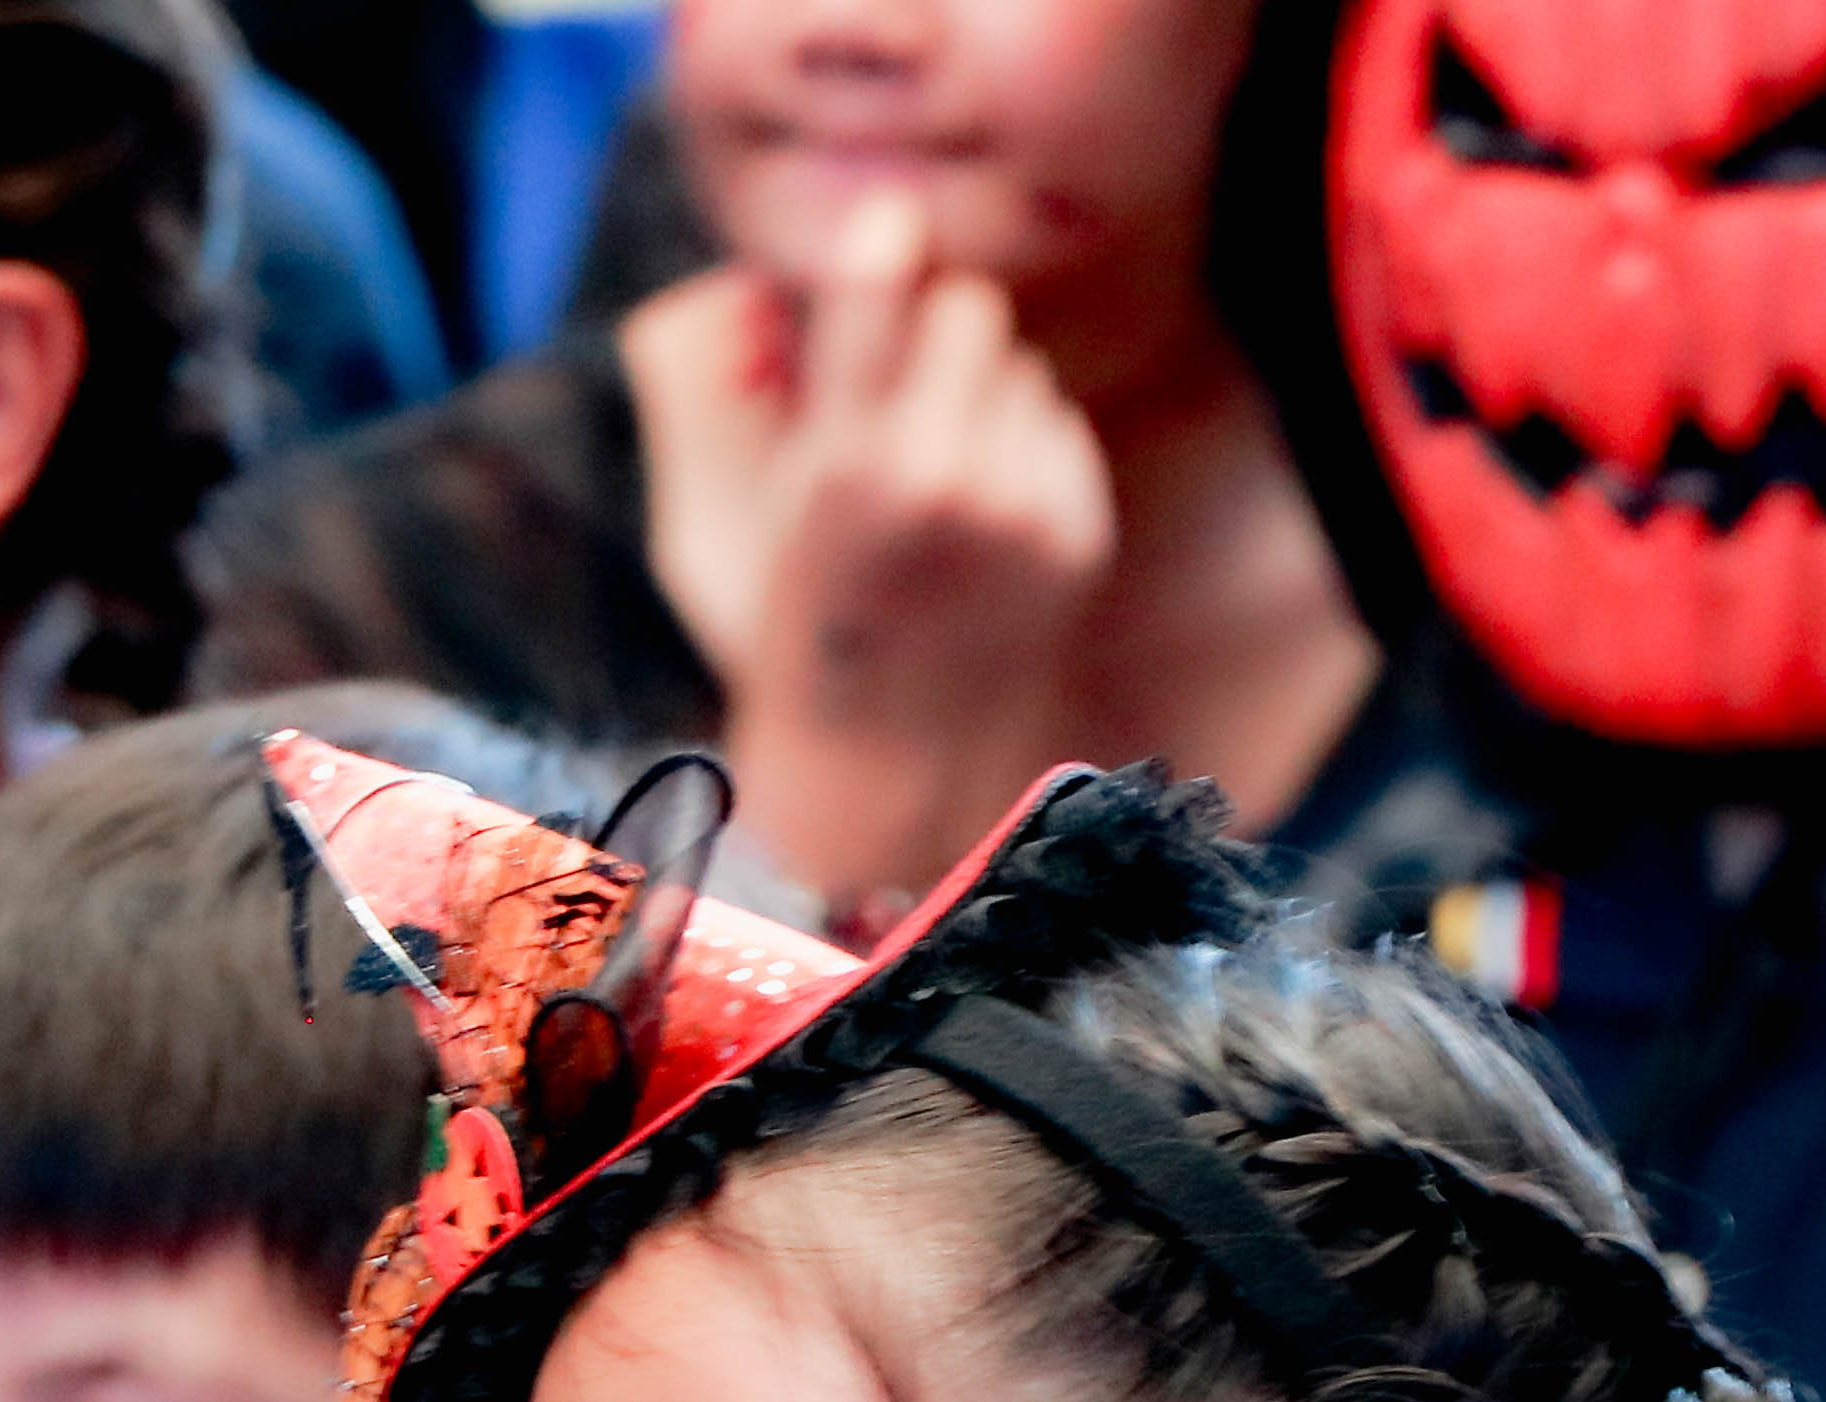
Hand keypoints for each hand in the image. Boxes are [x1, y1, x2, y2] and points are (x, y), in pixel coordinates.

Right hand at [625, 192, 1115, 909]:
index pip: (875, 305)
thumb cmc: (800, 617)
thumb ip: (769, 391)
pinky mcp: (1078, 535)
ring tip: (938, 480)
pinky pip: (1058, 425)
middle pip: (971, 309)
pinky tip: (982, 522)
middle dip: (938, 329)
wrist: (885, 759)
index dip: (883, 245)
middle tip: (904, 386)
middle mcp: (941, 480)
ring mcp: (1021, 511)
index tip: (892, 218)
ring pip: (1021, 367)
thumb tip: (821, 273)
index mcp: (846, 468)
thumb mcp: (747, 512)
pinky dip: (1022, 451)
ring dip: (980, 397)